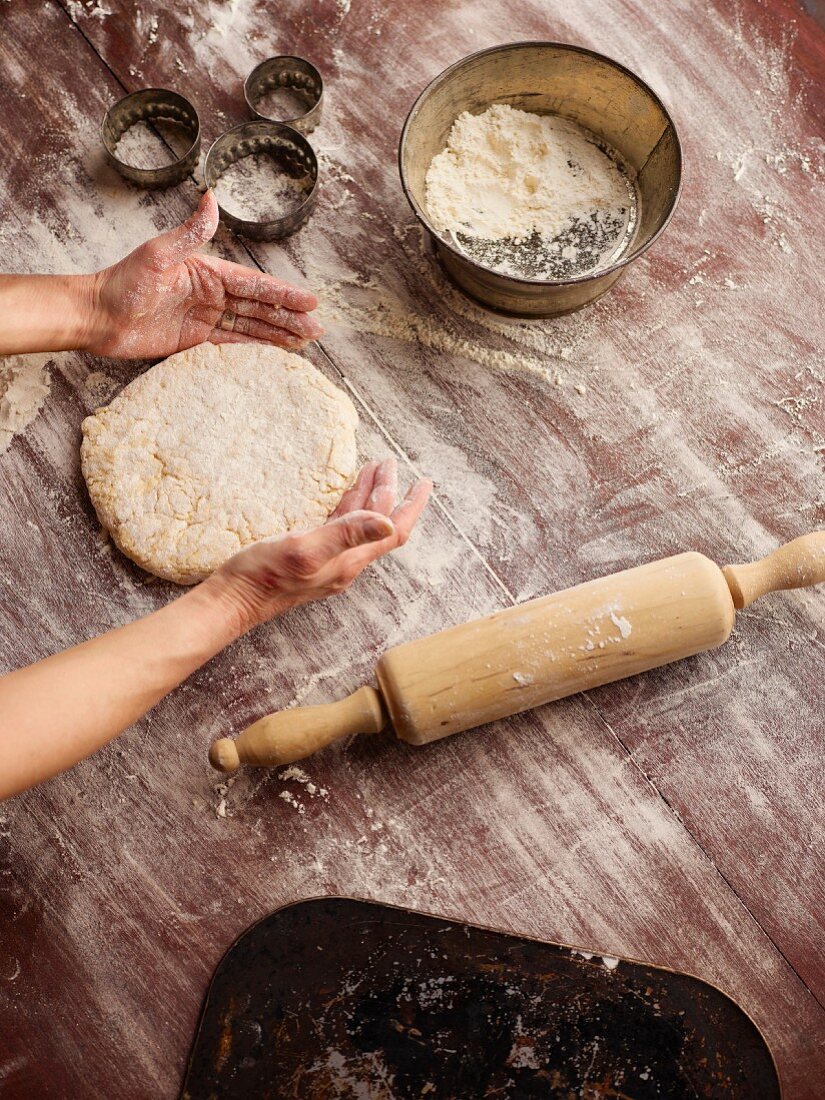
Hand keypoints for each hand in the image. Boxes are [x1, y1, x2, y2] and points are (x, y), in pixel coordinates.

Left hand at [87, 191, 322, 358]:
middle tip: (317, 329)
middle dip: (289, 318)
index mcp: (208, 273)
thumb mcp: (158, 253)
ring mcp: (205, 318)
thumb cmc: (123, 282)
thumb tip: (212, 198)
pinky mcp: (195, 341)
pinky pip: (233, 343)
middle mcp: (211, 295)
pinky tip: (276, 351)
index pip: (254, 285)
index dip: (282, 294)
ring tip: (305, 342)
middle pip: (259, 308)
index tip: (308, 302)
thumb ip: (190, 231)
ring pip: (251, 326)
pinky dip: (256, 347)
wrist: (97, 316)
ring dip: (278, 333)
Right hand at [203, 459, 431, 632]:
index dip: (411, 505)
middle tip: (388, 462)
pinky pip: (340, 529)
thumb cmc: (263, 576)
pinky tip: (345, 496)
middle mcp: (345, 564)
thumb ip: (346, 533)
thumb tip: (389, 522)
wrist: (232, 600)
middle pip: (378, 524)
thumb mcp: (305, 548)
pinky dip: (349, 507)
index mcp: (349, 561)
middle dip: (387, 491)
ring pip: (359, 525)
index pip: (394, 531)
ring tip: (373, 469)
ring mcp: (329, 563)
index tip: (424, 481)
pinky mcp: (312, 560)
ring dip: (368, 496)